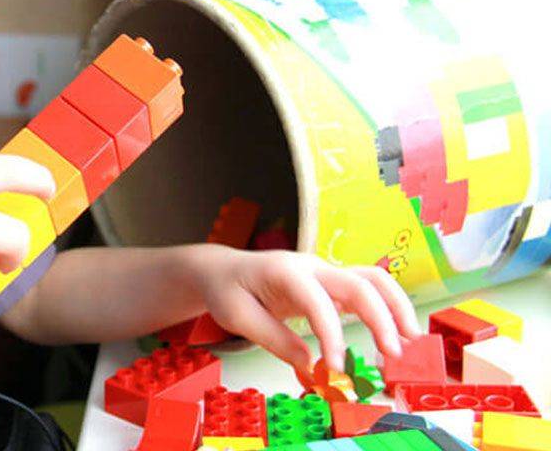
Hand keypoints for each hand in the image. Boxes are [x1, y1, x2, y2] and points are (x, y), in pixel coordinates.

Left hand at [189, 245, 421, 372]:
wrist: (223, 270)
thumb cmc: (227, 290)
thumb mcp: (237, 317)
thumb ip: (275, 340)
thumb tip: (310, 368)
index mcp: (284, 272)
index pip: (317, 302)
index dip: (331, 335)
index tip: (334, 368)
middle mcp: (310, 268)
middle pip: (358, 284)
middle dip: (381, 317)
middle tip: (393, 354)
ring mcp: (324, 273)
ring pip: (372, 280)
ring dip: (395, 307)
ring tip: (411, 339)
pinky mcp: (331, 285)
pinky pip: (366, 291)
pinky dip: (386, 308)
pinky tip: (396, 333)